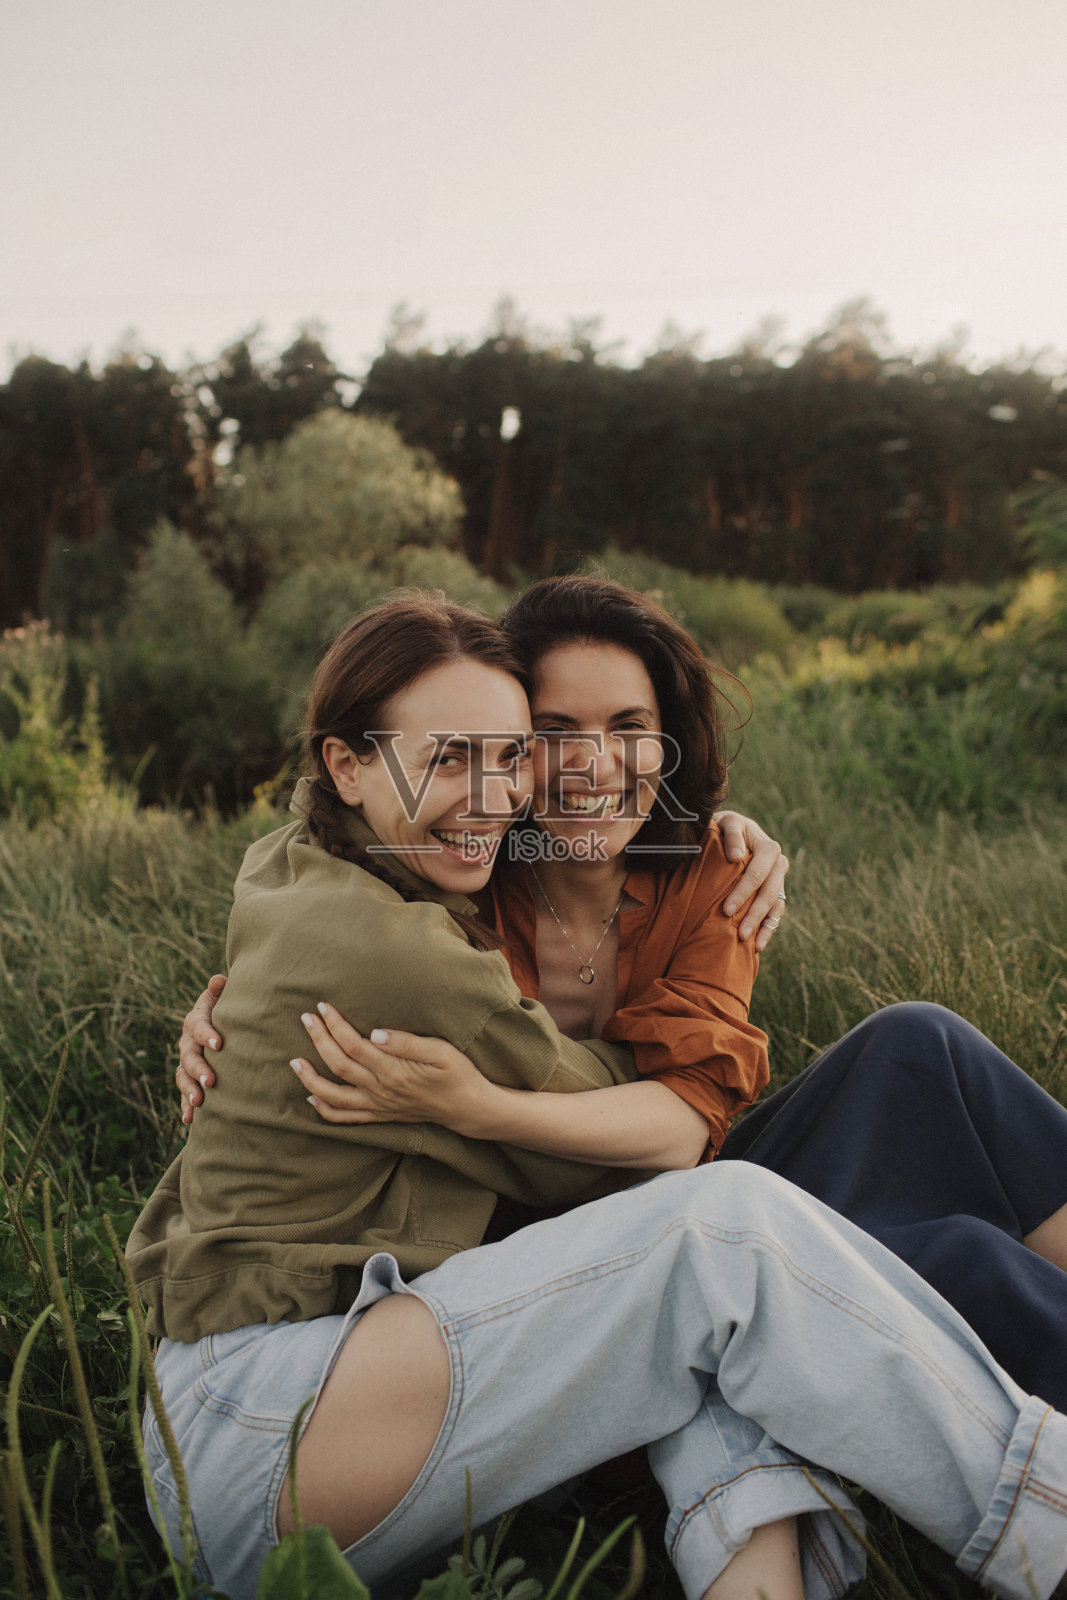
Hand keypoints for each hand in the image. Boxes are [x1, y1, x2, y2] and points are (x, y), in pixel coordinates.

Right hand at [176, 974, 226, 1124]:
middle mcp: (187, 1042)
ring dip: (189, 1089)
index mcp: (196, 1020)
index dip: (206, 1034)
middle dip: (198, 1069)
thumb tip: (218, 980)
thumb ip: (220, 989)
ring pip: (183, 1076)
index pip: (198, 1026)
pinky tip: (189, 1119)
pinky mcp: (190, 1077)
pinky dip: (186, 1106)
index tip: (219, 1043)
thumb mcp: (223, 995)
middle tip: (210, 1081)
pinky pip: (184, 1092)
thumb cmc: (226, 1005)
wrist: (220, 1020)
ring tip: (199, 1102)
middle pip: (189, 1056)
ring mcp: (186, 1061)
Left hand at [292, 1002, 491, 1134]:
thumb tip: (376, 1033)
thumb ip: (407, 1043)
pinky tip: (312, 1098)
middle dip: (318, 1041)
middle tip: (305, 1019)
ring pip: (334, 1096)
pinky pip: (346, 1118)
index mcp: (394, 1071)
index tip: (323, 1007)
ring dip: (311, 1080)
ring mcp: (378, 1106)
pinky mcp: (380, 1116)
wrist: (467, 1107)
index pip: (354, 1046)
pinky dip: (325, 1110)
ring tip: (294, 1062)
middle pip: (338, 1066)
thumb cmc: (457, 1073)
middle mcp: (381, 1091)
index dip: (335, 1026)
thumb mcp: (441, 1052)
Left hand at [713, 811, 789, 951]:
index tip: (727, 910)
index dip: (743, 892)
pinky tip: (759, 946)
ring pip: (775, 905)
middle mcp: (778, 864)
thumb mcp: (727, 822)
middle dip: (754, 914)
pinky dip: (768, 929)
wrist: (729, 832)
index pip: (757, 873)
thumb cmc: (724, 828)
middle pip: (769, 893)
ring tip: (751, 945)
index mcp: (768, 847)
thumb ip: (732, 834)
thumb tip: (735, 856)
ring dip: (764, 926)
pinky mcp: (775, 892)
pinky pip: (776, 913)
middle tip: (739, 934)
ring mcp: (779, 880)